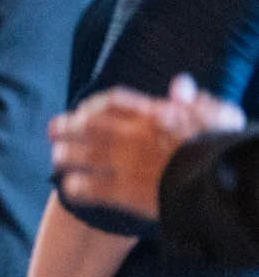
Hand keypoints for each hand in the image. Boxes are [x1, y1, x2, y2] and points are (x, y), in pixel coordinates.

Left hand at [51, 74, 246, 219]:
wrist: (223, 186)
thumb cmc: (224, 149)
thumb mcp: (219, 116)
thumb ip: (196, 100)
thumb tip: (180, 84)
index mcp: (153, 115)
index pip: (112, 102)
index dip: (93, 106)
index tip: (83, 110)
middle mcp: (133, 136)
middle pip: (87, 127)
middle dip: (66, 128)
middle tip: (53, 131)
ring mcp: (126, 164)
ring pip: (84, 156)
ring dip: (66, 157)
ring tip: (57, 160)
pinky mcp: (125, 192)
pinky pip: (91, 188)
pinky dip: (77, 188)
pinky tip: (70, 189)